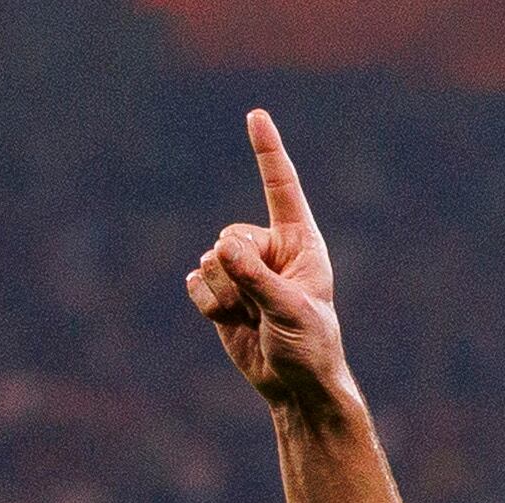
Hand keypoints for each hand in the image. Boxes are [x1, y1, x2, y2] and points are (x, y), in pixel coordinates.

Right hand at [186, 110, 355, 419]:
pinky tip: (229, 320)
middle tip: (261, 303)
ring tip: (250, 317)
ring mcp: (242, 269)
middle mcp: (269, 248)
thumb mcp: (290, 311)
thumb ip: (258, 279)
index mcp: (299, 241)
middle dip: (238, 271)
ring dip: (224, 294)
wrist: (294, 386)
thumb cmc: (309, 346)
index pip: (281, 187)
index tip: (256, 115)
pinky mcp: (220, 291)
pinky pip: (195, 282)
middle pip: (230, 236)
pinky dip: (207, 303)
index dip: (267, 151)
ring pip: (210, 261)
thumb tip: (221, 251)